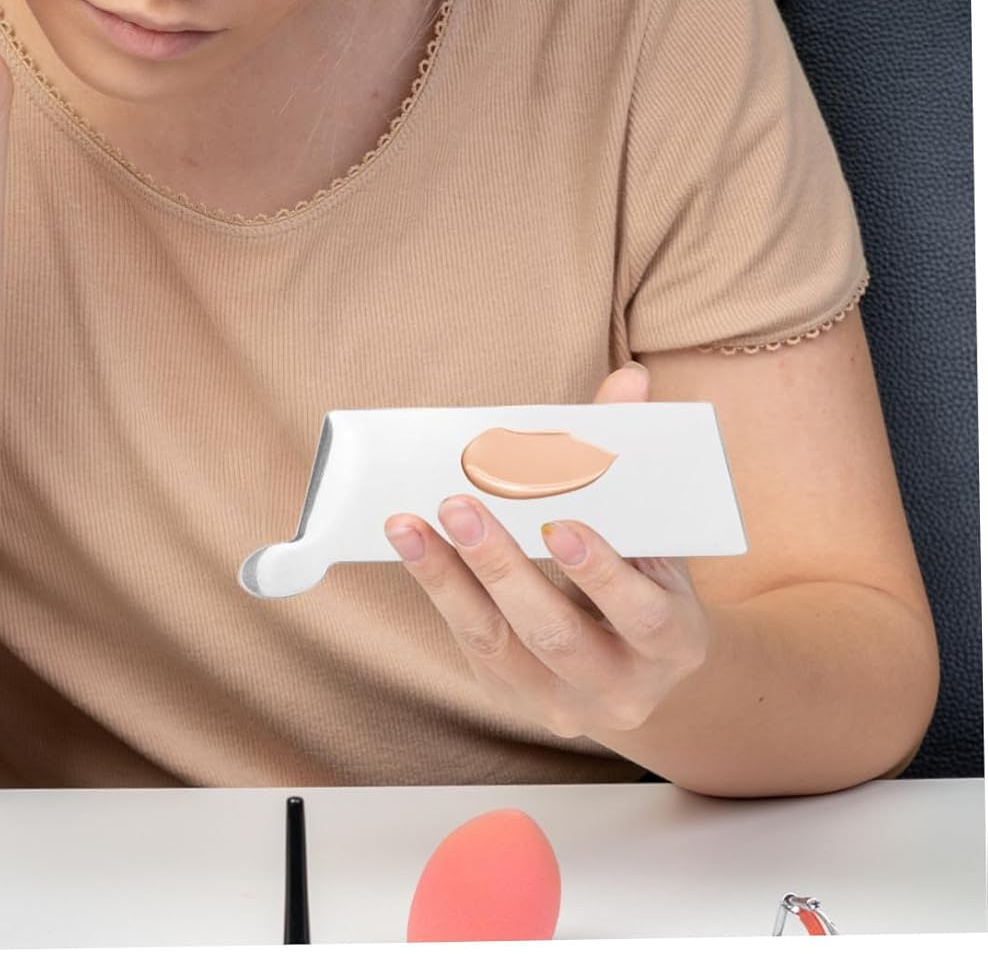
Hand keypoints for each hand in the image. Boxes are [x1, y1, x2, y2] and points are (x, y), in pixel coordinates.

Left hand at [384, 363, 713, 741]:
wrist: (643, 667)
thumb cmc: (646, 578)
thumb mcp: (657, 536)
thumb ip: (634, 460)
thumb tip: (630, 380)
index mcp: (675, 641)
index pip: (643, 614)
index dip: (601, 573)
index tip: (559, 524)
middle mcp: (623, 687)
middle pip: (555, 632)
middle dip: (502, 566)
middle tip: (459, 503)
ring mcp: (563, 702)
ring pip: (498, 642)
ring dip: (448, 577)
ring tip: (408, 523)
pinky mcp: (512, 696)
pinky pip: (470, 642)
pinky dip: (439, 589)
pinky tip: (412, 546)